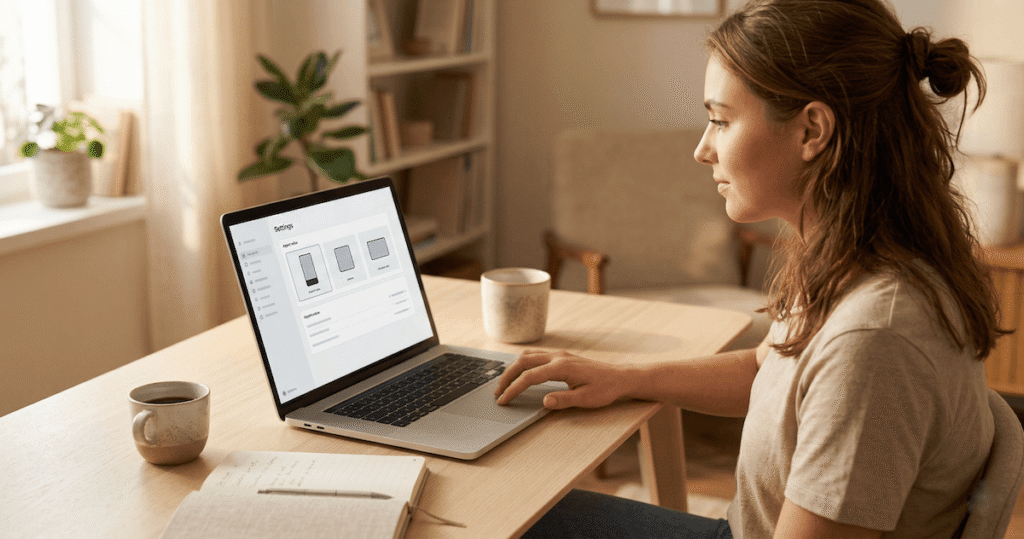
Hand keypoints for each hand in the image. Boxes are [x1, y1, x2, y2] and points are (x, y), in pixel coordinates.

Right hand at [494, 350, 628, 409]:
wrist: (619, 377)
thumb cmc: (604, 389)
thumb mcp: (586, 399)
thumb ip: (564, 400)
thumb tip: (544, 402)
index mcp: (562, 367)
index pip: (529, 377)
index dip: (514, 389)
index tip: (503, 400)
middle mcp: (557, 357)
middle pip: (523, 361)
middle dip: (507, 376)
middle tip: (497, 392)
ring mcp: (558, 354)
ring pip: (527, 355)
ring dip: (513, 368)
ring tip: (504, 383)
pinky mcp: (560, 356)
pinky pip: (535, 355)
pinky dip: (522, 363)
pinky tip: (519, 372)